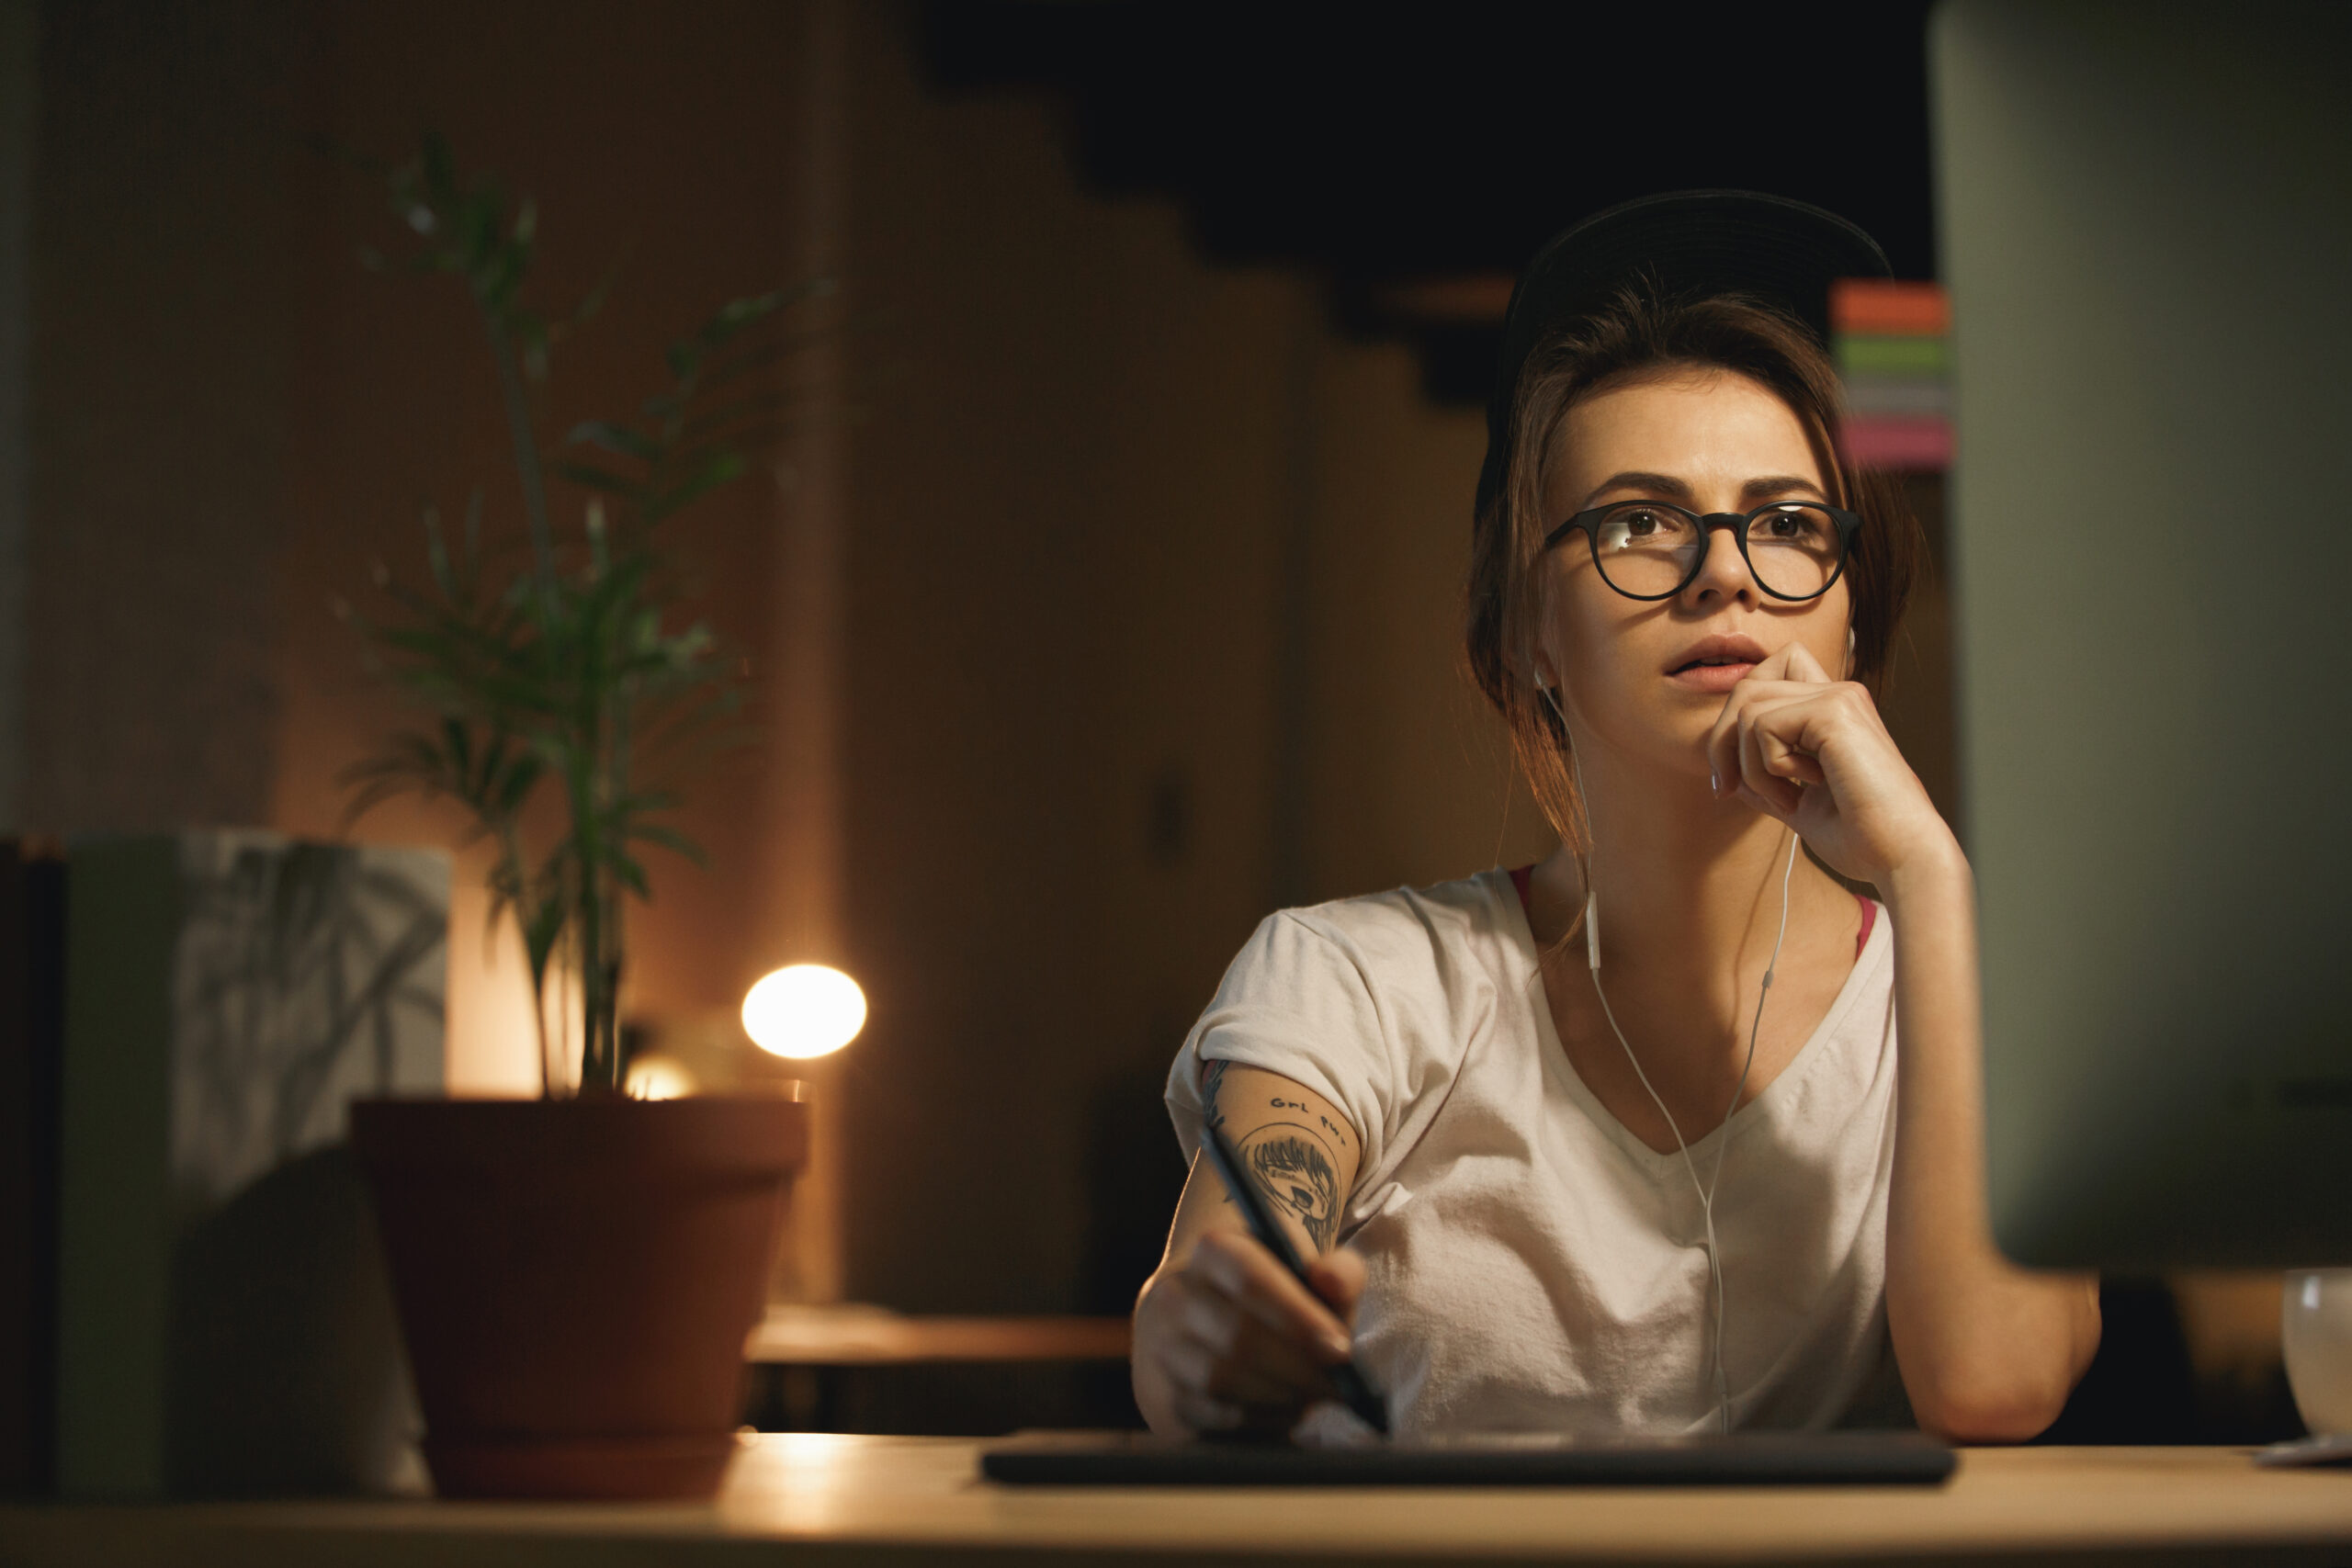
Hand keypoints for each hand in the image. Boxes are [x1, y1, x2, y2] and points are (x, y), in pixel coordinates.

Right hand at [1133, 1231, 1366, 1437]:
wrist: (1216, 1314)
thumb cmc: (1279, 1294)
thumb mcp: (1313, 1274)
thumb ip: (1337, 1270)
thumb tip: (1329, 1280)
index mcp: (1213, 1249)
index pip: (1251, 1280)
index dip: (1298, 1317)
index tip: (1341, 1351)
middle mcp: (1176, 1293)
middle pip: (1237, 1337)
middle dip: (1298, 1368)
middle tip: (1340, 1388)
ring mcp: (1163, 1344)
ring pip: (1220, 1380)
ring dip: (1278, 1396)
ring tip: (1315, 1397)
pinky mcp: (1164, 1392)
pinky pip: (1210, 1415)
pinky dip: (1257, 1420)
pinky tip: (1287, 1412)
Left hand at [1703, 641, 1957, 887]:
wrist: (1902, 856)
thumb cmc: (1861, 838)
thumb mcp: (1800, 805)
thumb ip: (1767, 781)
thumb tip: (1728, 771)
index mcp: (1834, 711)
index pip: (1769, 674)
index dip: (1738, 717)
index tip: (1734, 777)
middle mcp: (1838, 694)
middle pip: (1747, 688)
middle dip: (1722, 742)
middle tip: (1728, 789)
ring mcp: (1839, 698)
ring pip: (1749, 707)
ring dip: (1748, 764)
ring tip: (1783, 799)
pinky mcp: (1835, 711)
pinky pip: (1763, 725)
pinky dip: (1765, 767)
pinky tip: (1802, 790)